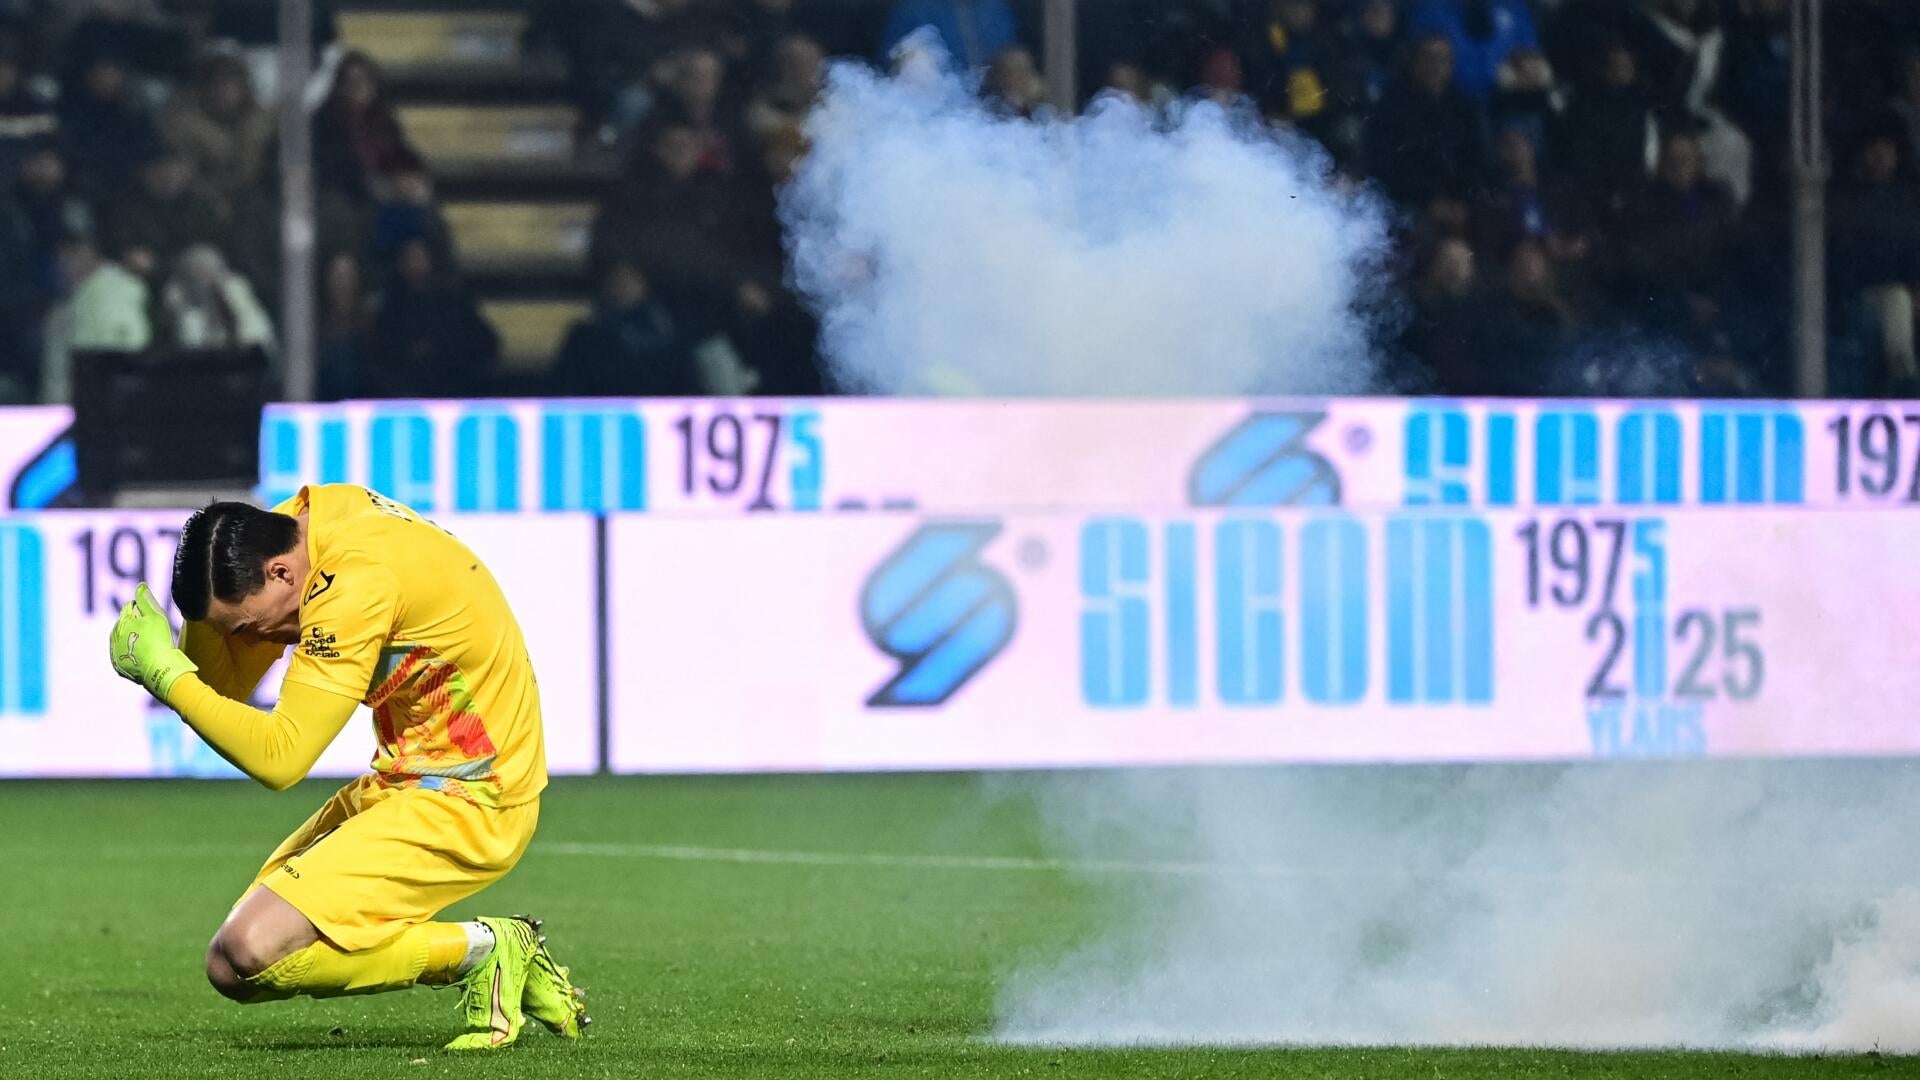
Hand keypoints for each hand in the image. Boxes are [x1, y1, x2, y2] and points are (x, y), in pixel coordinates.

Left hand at [109, 582, 197, 701]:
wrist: (160, 670)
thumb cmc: (159, 641)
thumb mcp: (156, 616)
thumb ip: (145, 599)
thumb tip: (140, 586)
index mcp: (121, 623)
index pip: (129, 608)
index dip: (143, 610)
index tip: (154, 617)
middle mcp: (113, 638)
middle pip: (124, 624)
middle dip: (135, 624)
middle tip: (153, 632)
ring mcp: (115, 654)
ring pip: (123, 640)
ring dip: (133, 639)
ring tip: (149, 644)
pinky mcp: (119, 667)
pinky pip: (125, 656)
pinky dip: (132, 654)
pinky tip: (144, 655)